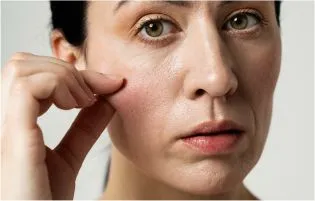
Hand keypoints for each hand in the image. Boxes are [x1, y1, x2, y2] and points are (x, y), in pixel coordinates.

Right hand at [1, 53, 123, 198]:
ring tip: (83, 102)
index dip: (68, 72)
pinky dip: (58, 86)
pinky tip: (76, 105)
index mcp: (12, 124)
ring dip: (63, 77)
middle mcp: (1, 121)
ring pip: (21, 69)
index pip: (28, 74)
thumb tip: (107, 99)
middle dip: (66, 71)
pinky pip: (26, 89)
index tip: (104, 85)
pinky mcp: (12, 139)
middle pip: (22, 64)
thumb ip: (84, 128)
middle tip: (90, 95)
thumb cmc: (45, 200)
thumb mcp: (69, 157)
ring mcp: (3, 128)